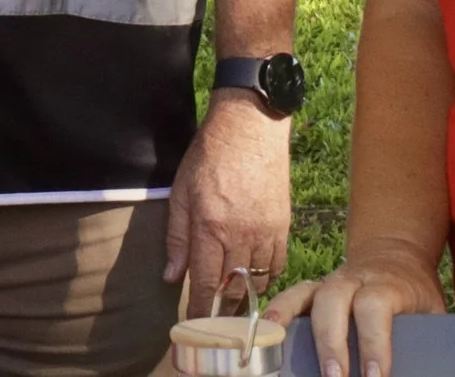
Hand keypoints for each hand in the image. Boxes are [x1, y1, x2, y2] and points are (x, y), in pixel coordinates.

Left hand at [163, 90, 290, 317]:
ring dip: (244, 295)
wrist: (249, 128)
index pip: (204, 282)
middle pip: (233, 289)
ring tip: (232, 302)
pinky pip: (277, 265)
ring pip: (256, 281)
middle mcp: (240, 235)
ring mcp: (265, 231)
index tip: (194, 325)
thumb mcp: (180, 192)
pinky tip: (254, 279)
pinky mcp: (282, 225)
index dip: (199, 309)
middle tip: (213, 318)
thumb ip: (176, 237)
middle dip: (221, 309)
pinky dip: (266, 278)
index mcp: (210, 227)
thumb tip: (171, 276)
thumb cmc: (208, 156)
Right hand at [261, 239, 443, 376]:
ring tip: (279, 350)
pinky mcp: (313, 290)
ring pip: (306, 295)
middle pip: (334, 301)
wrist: (395, 256)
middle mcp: (354, 279)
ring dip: (293, 323)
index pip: (375, 307)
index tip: (375, 375)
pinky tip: (265, 329)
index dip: (374, 341)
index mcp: (387, 284)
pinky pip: (291, 297)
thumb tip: (427, 368)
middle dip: (331, 342)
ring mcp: (329, 282)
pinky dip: (276, 311)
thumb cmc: (416, 294)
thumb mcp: (432, 312)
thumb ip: (426, 338)